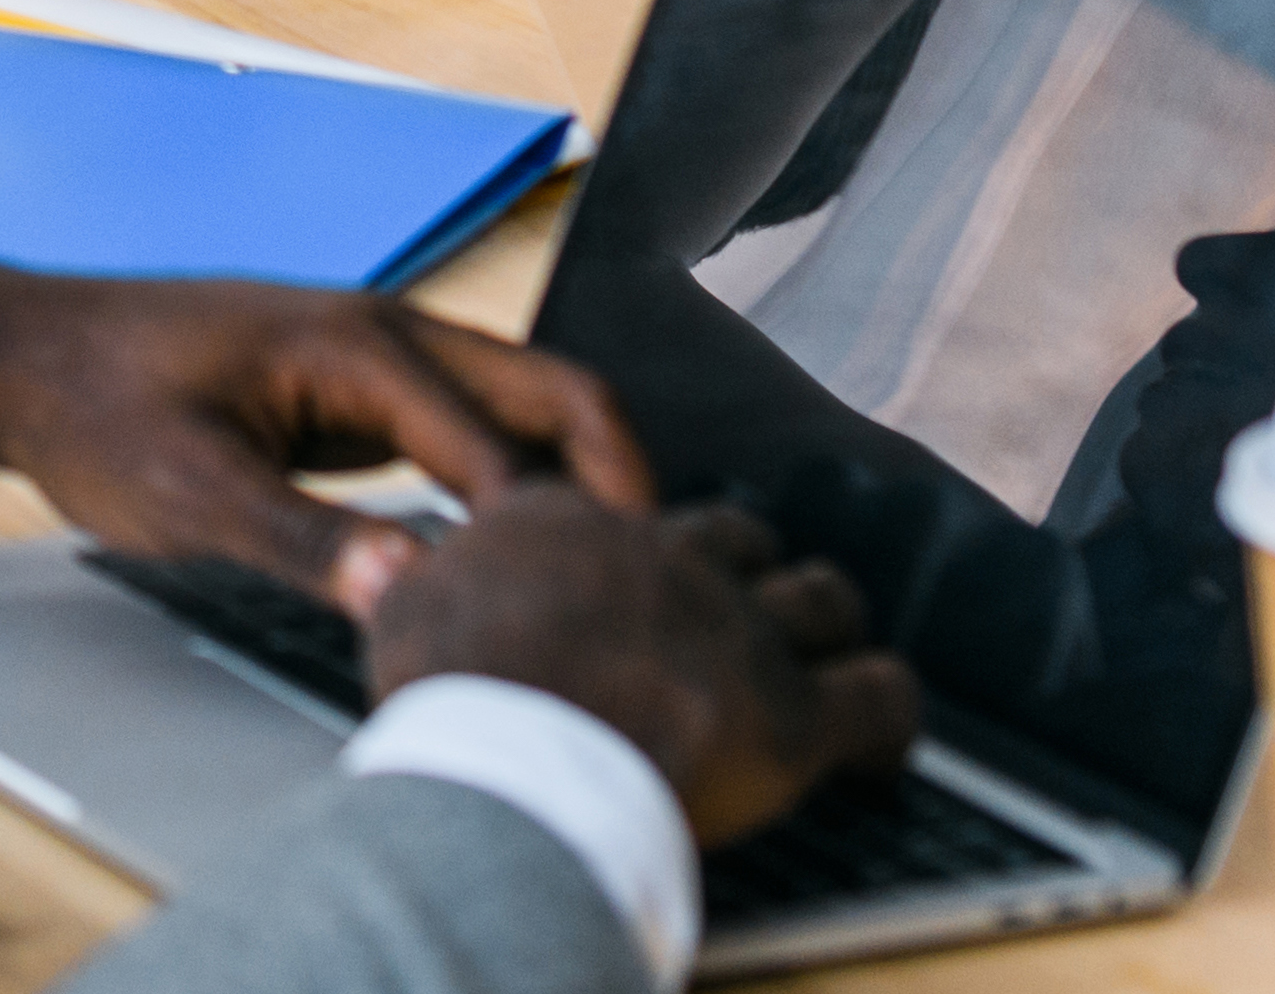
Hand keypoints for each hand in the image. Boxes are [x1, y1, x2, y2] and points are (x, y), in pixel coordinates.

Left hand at [0, 262, 655, 604]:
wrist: (23, 359)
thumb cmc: (92, 410)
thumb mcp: (189, 494)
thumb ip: (306, 543)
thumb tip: (413, 593)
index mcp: (357, 346)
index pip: (503, 448)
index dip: (553, 539)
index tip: (590, 623)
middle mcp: (389, 336)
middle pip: (559, 394)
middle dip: (620, 485)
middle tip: (661, 593)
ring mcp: (381, 361)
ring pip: (526, 410)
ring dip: (577, 484)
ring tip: (617, 590)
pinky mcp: (363, 394)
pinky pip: (477, 431)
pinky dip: (522, 486)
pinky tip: (529, 564)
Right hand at [367, 484, 925, 847]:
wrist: (512, 761)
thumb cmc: (449, 697)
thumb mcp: (404, 608)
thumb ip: (417, 575)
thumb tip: (382, 560)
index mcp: (571, 524)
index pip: (625, 511)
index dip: (637, 551)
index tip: (631, 587)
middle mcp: (667, 556)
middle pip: (741, 534)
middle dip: (747, 567)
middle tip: (738, 612)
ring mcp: (740, 627)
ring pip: (824, 593)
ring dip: (824, 621)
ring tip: (820, 653)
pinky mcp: (797, 711)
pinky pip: (886, 693)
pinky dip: (892, 709)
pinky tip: (881, 734)